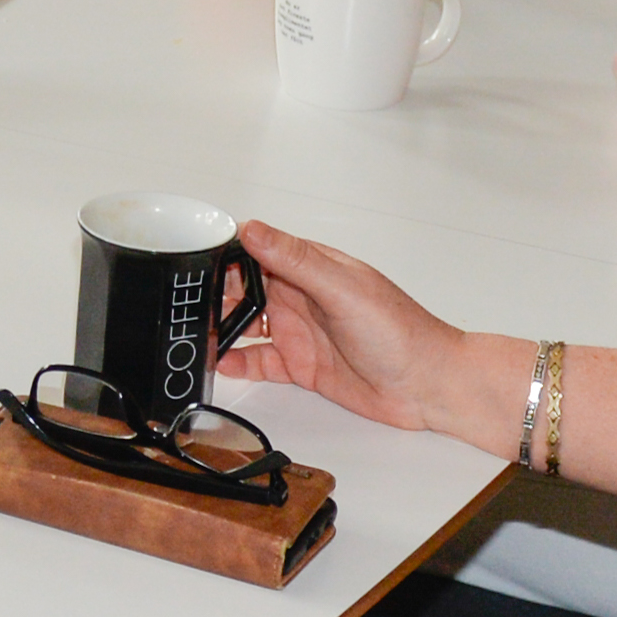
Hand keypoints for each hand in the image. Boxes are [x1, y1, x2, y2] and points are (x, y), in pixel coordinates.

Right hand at [208, 217, 498, 440]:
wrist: (429, 387)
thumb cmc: (403, 333)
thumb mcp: (344, 289)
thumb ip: (296, 260)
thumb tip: (255, 229)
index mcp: (312, 269)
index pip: (258, 252)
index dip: (226, 257)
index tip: (196, 265)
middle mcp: (302, 297)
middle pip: (244, 290)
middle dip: (215, 296)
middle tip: (186, 308)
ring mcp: (300, 331)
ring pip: (246, 326)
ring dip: (221, 330)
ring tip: (195, 337)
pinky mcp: (302, 366)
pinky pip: (259, 361)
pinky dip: (236, 363)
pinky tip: (221, 365)